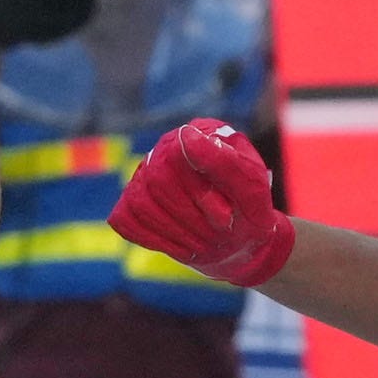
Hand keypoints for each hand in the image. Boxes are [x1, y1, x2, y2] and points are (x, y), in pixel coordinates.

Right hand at [111, 116, 292, 287]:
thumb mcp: (251, 190)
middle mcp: (164, 149)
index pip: (178, 155)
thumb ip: (223, 161)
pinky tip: (182, 244)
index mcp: (197, 134)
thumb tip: (186, 136)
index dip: (200, 192)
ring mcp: (143, 176)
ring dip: (176, 231)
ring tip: (204, 242)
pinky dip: (155, 239)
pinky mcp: (131, 204)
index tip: (226, 217)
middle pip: (157, 181)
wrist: (239, 243)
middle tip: (217, 234)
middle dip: (190, 216)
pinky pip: (126, 220)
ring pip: (140, 202)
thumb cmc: (248, 211)